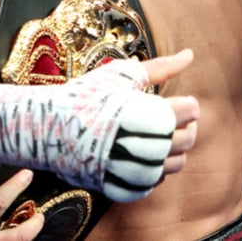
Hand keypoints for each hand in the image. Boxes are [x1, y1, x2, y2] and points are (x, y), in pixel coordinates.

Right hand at [0, 50, 198, 203]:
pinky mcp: (125, 186)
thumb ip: (160, 66)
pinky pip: (155, 181)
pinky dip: (154, 167)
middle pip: (188, 138)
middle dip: (183, 125)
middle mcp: (149, 147)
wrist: (49, 128)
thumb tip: (189, 54)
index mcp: (152, 115)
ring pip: (176, 164)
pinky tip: (139, 151)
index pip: (191, 112)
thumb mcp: (122, 75)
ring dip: (172, 148)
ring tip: (153, 134)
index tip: (172, 100)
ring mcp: (137, 171)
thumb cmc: (86, 96)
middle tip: (165, 116)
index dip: (185, 103)